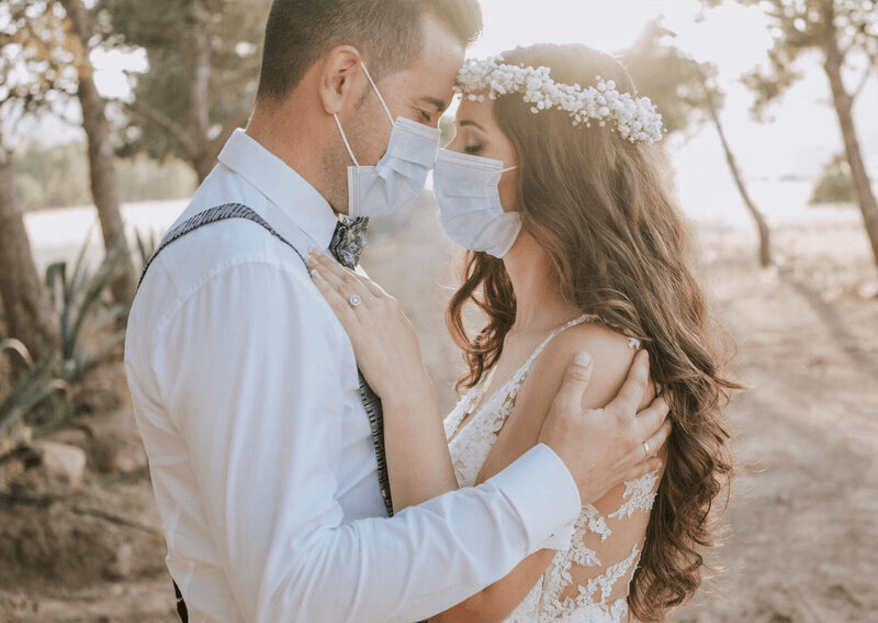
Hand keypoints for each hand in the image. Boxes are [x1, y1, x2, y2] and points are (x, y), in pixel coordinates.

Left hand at [306, 249, 428, 401]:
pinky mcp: (356, 329)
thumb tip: (385, 315)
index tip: (335, 265)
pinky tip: (313, 278)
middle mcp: (381, 305)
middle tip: (315, 251)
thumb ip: (391, 320)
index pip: (366, 283)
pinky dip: (324, 288)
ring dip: (323, 270)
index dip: (348, 272)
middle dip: (331, 264)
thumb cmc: (406, 365)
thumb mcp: (403, 334)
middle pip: (351, 279)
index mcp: (393, 305)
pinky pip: (336, 303)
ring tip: (310, 258)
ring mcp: (369, 316)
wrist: (406, 381)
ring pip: (342, 286)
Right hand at [538, 349, 670, 505]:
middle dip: (665, 399)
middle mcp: (631, 437)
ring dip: (666, 427)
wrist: (556, 484)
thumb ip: (576, 379)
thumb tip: (585, 355)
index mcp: (619, 417)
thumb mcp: (563, 406)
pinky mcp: (623, 474)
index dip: (641, 367)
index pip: (636, 385)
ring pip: (657, 440)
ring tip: (669, 419)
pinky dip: (654, 460)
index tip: (646, 354)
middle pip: (657, 414)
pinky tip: (657, 460)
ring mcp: (630, 458)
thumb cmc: (558, 443)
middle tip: (670, 390)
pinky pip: (646, 467)